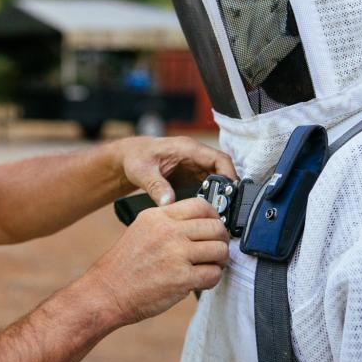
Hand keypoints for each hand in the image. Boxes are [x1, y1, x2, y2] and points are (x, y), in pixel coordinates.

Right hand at [85, 197, 228, 325]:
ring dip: (219, 260)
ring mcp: (176, 254)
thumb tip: (199, 223)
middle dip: (221, 240)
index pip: (201, 205)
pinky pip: (213, 274)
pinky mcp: (181, 278)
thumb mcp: (142, 230)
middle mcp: (168, 231)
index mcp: (158, 216)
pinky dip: (212, 279)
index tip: (215, 226)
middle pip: (215, 226)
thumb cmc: (124, 265)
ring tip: (209, 266)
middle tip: (216, 250)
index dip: (214, 216)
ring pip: (219, 250)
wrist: (107, 291)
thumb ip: (168, 223)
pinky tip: (201, 280)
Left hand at [115, 136, 235, 204]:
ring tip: (220, 213)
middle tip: (227, 208)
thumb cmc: (136, 158)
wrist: (129, 157)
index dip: (229, 174)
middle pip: (222, 170)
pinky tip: (209, 210)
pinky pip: (209, 185)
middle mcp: (195, 155)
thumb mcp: (142, 172)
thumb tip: (168, 202)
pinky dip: (212, 196)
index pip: (218, 158)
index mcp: (188, 148)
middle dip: (228, 188)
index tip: (231, 192)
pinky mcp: (192, 175)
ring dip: (221, 194)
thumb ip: (155, 186)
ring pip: (218, 178)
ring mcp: (195, 165)